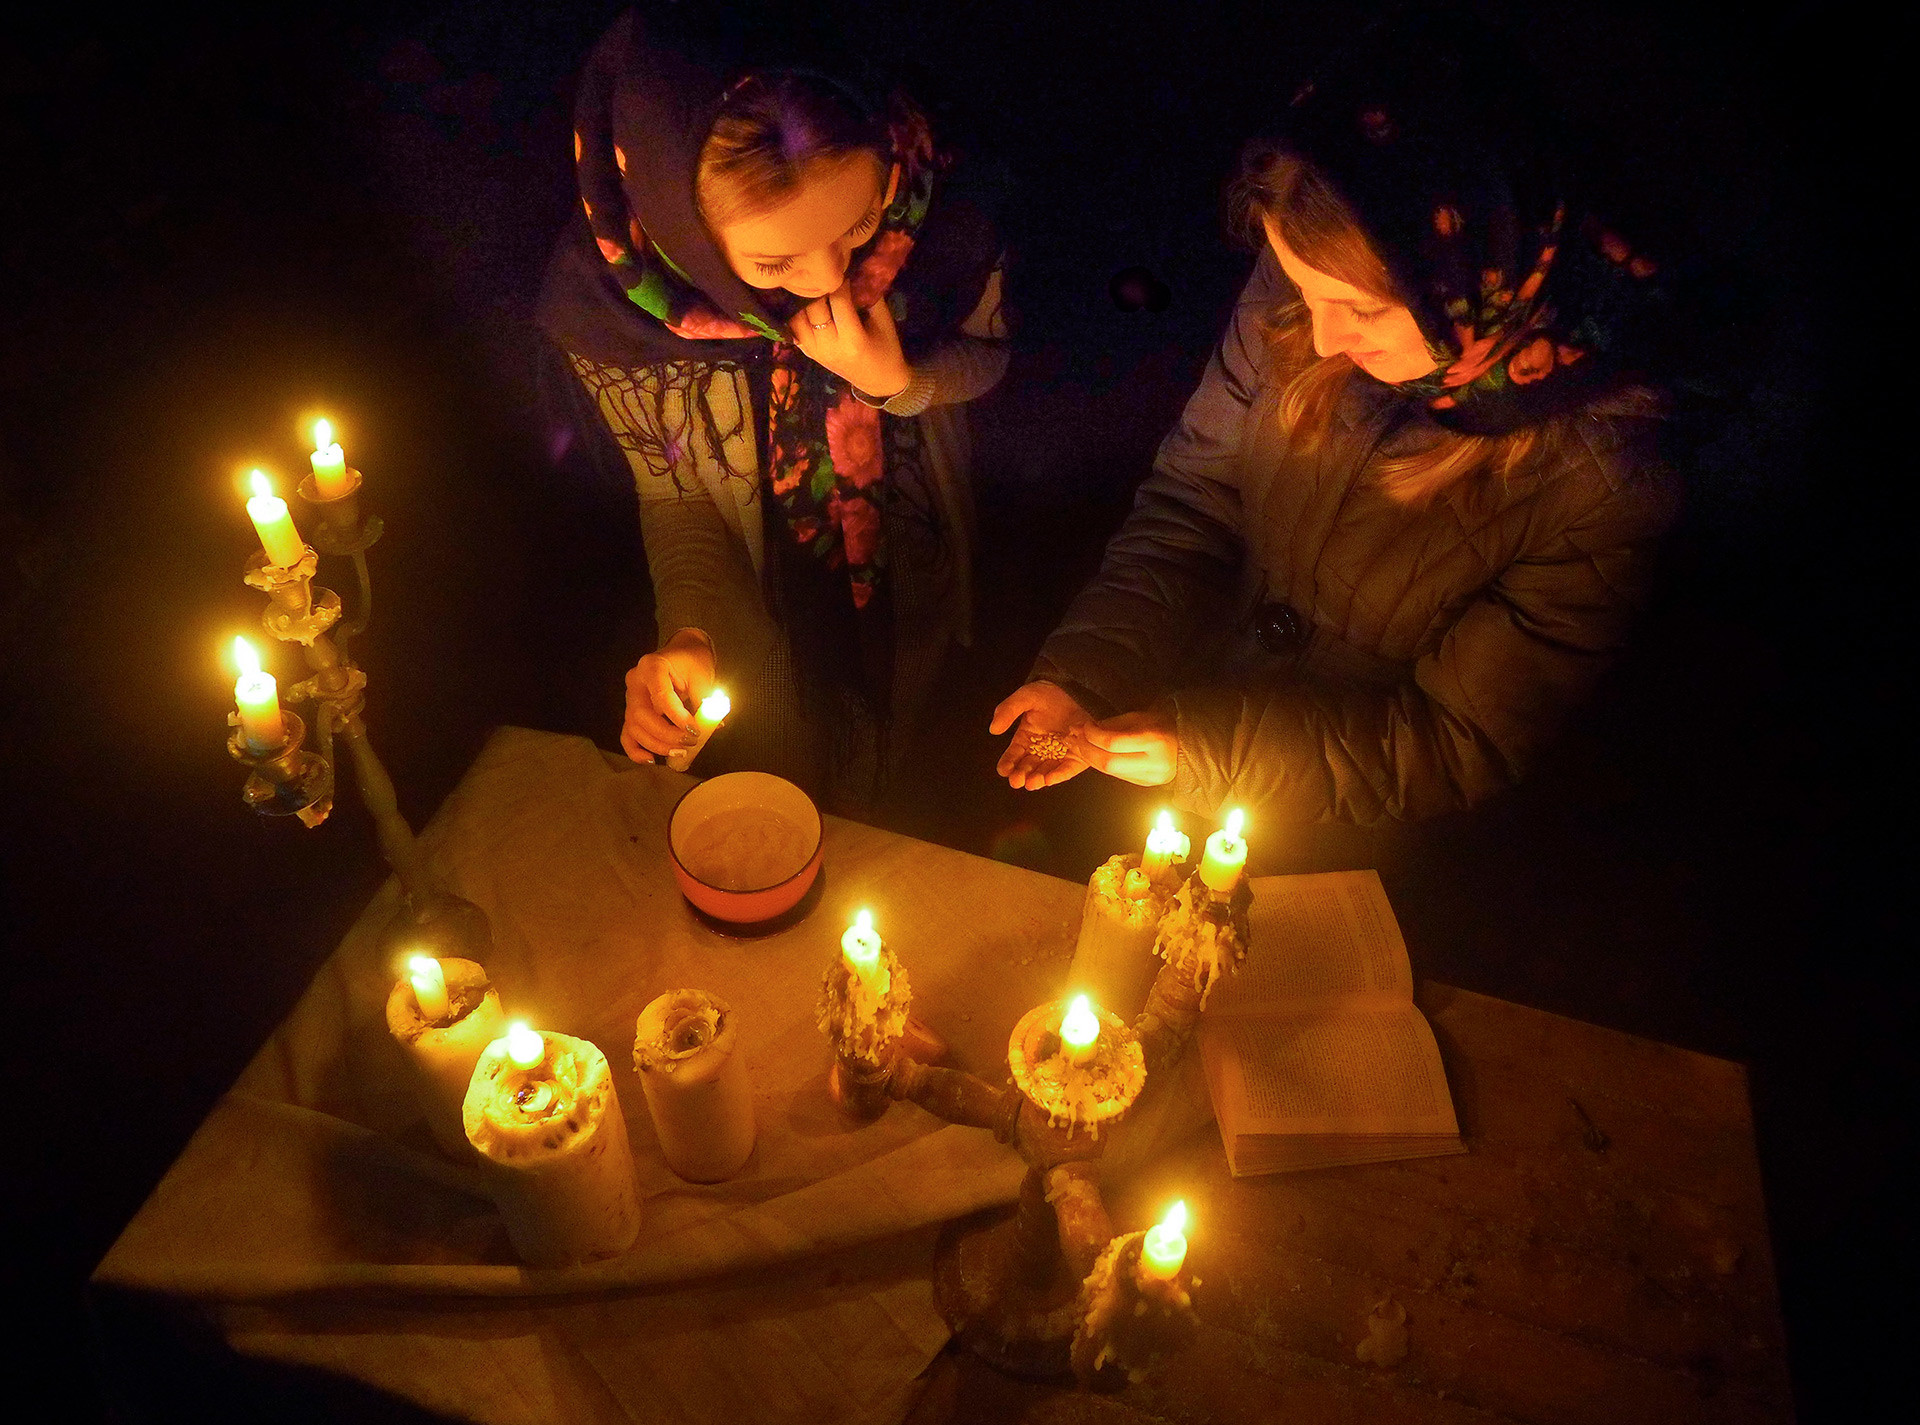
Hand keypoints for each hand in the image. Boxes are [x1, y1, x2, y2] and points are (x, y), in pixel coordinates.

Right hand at [621, 629, 714, 762]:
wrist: (683, 654)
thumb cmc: (693, 662)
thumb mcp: (702, 677)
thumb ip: (706, 701)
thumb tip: (716, 726)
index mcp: (652, 666)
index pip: (661, 696)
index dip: (677, 717)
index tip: (695, 731)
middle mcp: (635, 682)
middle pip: (641, 715)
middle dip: (666, 734)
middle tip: (689, 742)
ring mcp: (630, 698)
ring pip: (634, 727)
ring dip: (656, 744)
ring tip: (680, 752)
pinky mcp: (632, 712)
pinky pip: (627, 735)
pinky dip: (636, 750)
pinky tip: (651, 759)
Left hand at [788, 279, 909, 398]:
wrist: (878, 381)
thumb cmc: (886, 349)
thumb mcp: (884, 322)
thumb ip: (870, 296)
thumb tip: (856, 270)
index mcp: (853, 339)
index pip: (838, 301)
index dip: (839, 281)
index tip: (841, 269)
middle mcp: (830, 346)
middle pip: (813, 308)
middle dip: (818, 289)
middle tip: (822, 275)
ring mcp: (816, 352)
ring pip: (797, 319)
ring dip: (802, 301)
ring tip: (810, 287)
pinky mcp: (809, 354)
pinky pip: (793, 331)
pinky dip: (795, 317)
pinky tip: (801, 304)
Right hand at [990, 681, 1093, 788]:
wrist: (1079, 690)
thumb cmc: (1051, 694)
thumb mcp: (1027, 696)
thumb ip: (1008, 710)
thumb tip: (993, 729)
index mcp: (1026, 738)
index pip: (1013, 754)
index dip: (1007, 763)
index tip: (1003, 770)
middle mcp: (1041, 750)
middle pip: (1028, 767)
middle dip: (1021, 775)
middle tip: (1017, 780)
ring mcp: (1058, 755)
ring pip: (1045, 771)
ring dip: (1038, 779)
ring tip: (1032, 782)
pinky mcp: (1076, 758)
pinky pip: (1066, 769)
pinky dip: (1058, 775)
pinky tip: (1049, 779)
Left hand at [1077, 709, 1177, 787]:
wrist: (1188, 746)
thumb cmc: (1163, 725)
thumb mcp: (1140, 717)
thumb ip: (1113, 725)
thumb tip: (1085, 730)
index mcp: (1153, 740)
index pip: (1113, 743)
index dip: (1092, 735)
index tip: (1083, 726)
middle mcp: (1152, 763)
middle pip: (1108, 762)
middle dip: (1086, 750)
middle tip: (1074, 738)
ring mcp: (1150, 777)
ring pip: (1109, 772)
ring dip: (1090, 759)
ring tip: (1079, 745)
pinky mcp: (1145, 784)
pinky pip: (1117, 775)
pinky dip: (1102, 764)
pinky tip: (1094, 754)